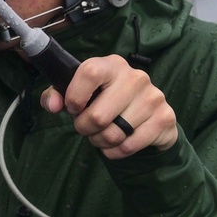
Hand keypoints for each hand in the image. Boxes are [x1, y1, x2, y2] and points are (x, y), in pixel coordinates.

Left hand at [40, 55, 177, 159]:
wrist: (145, 116)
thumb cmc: (103, 101)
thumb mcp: (78, 94)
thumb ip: (57, 95)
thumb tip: (52, 105)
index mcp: (111, 65)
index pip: (89, 72)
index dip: (75, 96)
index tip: (72, 108)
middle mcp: (136, 77)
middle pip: (98, 115)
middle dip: (84, 128)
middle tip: (86, 126)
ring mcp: (153, 97)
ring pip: (114, 134)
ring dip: (100, 141)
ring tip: (101, 134)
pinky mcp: (164, 118)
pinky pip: (129, 145)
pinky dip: (115, 151)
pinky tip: (116, 144)